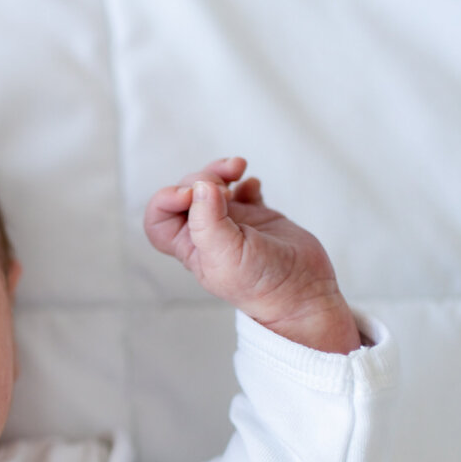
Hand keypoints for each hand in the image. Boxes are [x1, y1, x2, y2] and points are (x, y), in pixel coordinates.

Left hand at [144, 157, 360, 353]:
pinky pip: (244, 190)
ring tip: (237, 167)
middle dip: (200, 179)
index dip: (166, 200)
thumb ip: (208, 221)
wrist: (302, 294)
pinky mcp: (258, 217)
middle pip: (186, 194)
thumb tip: (200, 186)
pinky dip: (246, 182)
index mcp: (190, 247)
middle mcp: (207, 234)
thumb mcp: (226, 256)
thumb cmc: (260, 285)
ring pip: (213, 187)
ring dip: (220, 172)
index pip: (158, 219)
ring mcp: (233, 223)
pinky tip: (253, 186)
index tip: (189, 195)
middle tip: (223, 188)